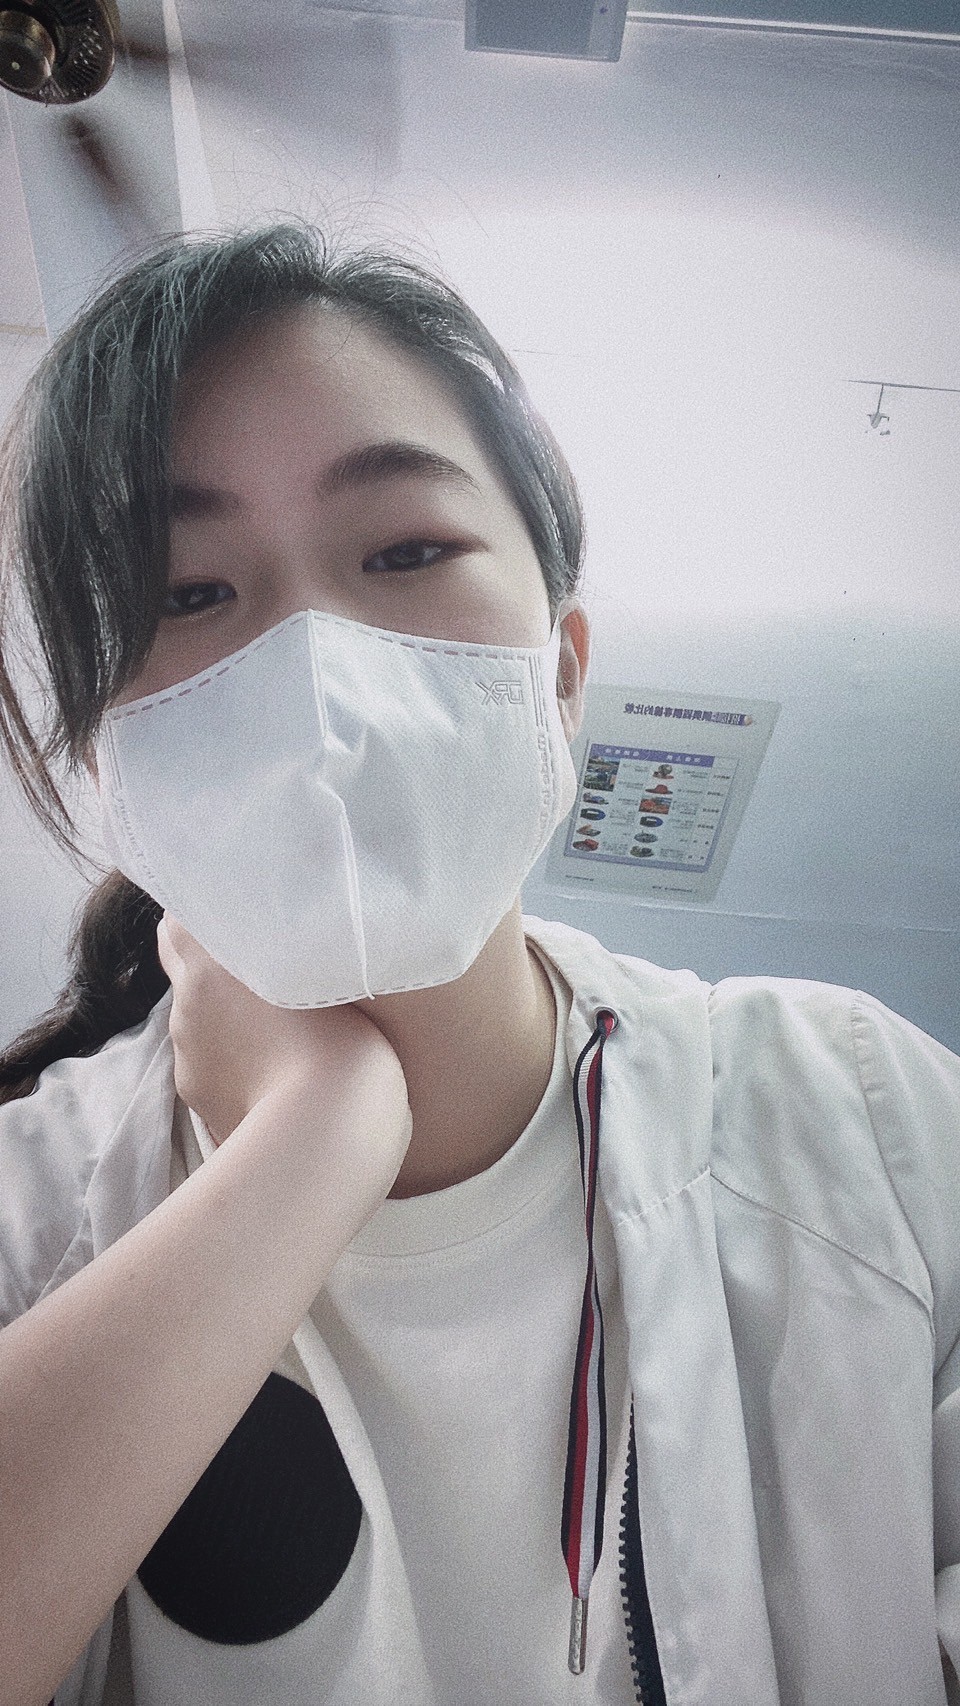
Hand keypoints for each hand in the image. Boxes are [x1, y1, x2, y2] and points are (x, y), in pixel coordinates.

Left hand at [156, 914, 410, 1157]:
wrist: (321, 1136)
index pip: (179, 919)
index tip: (238, 912)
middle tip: (256, 959)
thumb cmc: (340, 1045)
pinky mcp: (197, 1097)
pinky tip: (267, 1069)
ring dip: (221, 1011)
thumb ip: (291, 957)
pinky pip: (206, 1060)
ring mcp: (187, 1056)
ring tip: (273, 1024)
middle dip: (208, 957)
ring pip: (195, 1015)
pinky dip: (227, 1057)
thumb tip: (282, 946)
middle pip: (179, 962)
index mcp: (209, 965)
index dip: (205, 915)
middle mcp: (186, 1006)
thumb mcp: (323, 978)